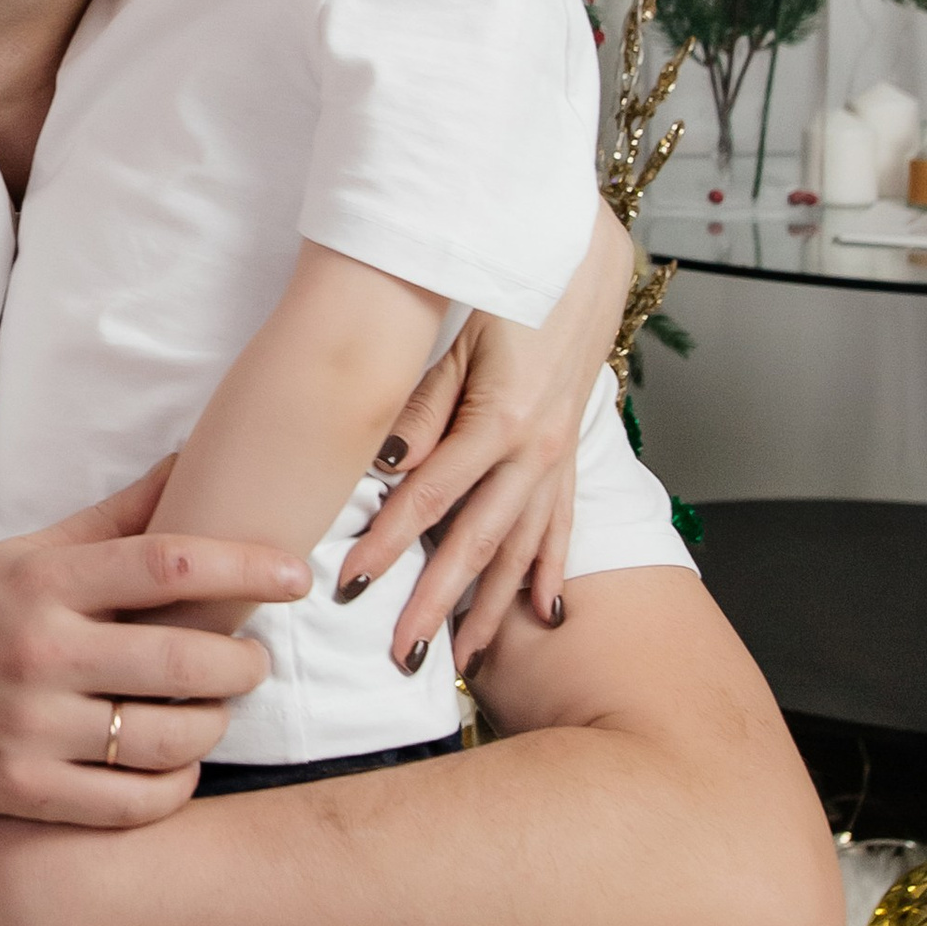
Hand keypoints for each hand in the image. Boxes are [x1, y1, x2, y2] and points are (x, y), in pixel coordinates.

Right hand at [0, 462, 305, 828]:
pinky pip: (131, 802)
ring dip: (214, 724)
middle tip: (251, 660)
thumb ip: (115, 519)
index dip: (247, 567)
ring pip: (168, 736)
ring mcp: (30, 726)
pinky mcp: (23, 790)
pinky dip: (173, 786)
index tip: (296, 575)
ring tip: (214, 709)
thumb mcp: (29, 552)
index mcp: (45, 581)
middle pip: (184, 658)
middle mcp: (40, 651)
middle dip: (243, 662)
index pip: (170, 564)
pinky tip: (176, 764)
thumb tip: (193, 463)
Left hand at [343, 205, 628, 666]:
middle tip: (401, 656)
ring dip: (492, 610)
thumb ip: (423, 406)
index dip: (387, 546)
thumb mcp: (455, 339)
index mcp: (502, 420)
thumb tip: (388, 466)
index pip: (429, 499)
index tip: (347, 586)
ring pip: (521, 550)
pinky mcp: (570, 457)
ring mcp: (559, 460)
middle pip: (477, 544)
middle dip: (436, 605)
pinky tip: (545, 617)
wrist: (579, 263)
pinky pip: (561, 527)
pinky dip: (550, 573)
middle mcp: (537, 452)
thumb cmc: (504, 292)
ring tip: (462, 661)